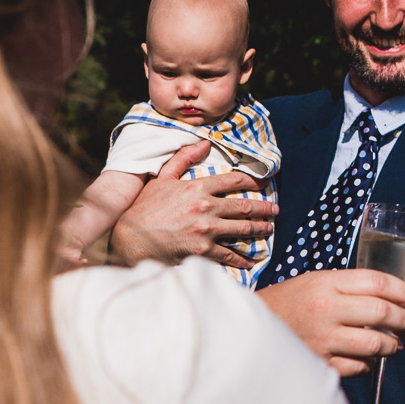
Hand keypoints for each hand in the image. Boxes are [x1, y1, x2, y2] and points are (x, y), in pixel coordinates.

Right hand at [108, 140, 278, 269]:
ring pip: (242, 229)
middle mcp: (206, 207)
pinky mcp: (202, 251)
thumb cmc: (143, 208)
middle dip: (264, 208)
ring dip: (260, 230)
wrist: (129, 239)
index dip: (253, 182)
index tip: (263, 184)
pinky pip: (229, 255)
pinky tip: (251, 260)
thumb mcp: (161, 178)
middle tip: (275, 210)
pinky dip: (242, 259)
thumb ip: (183, 159)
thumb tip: (203, 142)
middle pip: (245, 206)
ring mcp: (206, 230)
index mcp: (197, 187)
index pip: (234, 181)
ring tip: (269, 230)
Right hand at [259, 269, 404, 378]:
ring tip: (395, 344)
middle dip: (402, 320)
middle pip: (382, 312)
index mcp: (325, 283)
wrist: (248, 331)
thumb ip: (349, 286)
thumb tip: (391, 298)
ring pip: (375, 344)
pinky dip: (370, 363)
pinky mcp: (319, 364)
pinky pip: (359, 367)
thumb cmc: (286, 304)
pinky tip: (368, 358)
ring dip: (392, 345)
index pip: (378, 283)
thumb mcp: (314, 282)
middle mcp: (326, 309)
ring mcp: (323, 339)